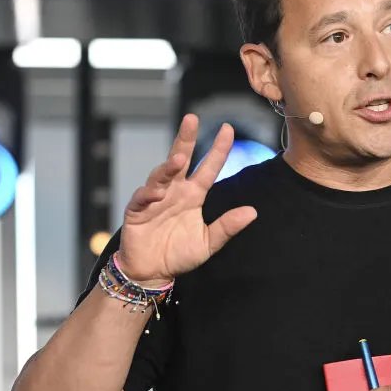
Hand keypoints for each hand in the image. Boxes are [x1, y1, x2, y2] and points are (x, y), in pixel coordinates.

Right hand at [117, 114, 257, 285]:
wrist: (152, 272)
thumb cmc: (179, 254)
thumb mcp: (208, 242)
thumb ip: (227, 227)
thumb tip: (252, 212)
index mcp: (194, 195)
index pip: (208, 167)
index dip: (218, 149)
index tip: (228, 129)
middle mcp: (175, 191)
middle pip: (181, 159)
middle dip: (185, 138)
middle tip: (192, 119)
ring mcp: (155, 198)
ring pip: (161, 175)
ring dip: (168, 167)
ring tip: (178, 160)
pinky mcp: (138, 210)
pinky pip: (143, 198)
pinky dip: (149, 193)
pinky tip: (156, 191)